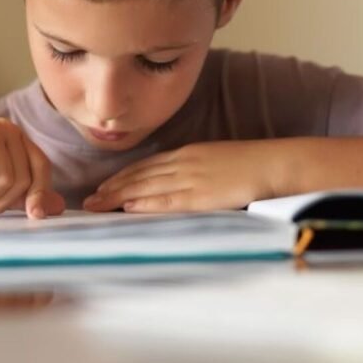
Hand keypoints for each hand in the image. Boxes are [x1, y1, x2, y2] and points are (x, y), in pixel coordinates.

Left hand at [82, 141, 280, 212]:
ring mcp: (191, 179)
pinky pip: (167, 201)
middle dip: (112, 188)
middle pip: (140, 176)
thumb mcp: (218, 158)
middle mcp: (184, 163)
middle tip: (89, 200)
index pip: (147, 165)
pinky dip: (145, 204)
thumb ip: (197, 168)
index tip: (104, 185)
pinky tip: (128, 208)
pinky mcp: (201, 196)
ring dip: (119, 197)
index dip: (123, 176)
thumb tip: (182, 181)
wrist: (273, 163)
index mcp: (189, 153)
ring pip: (146, 188)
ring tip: (98, 206)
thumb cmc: (252, 163)